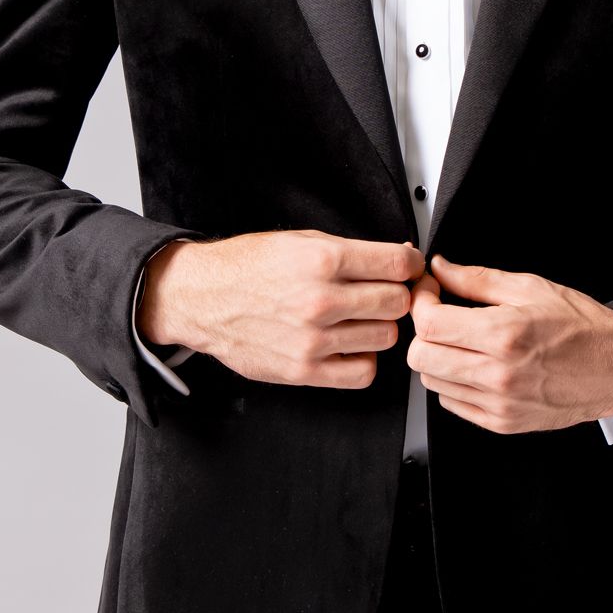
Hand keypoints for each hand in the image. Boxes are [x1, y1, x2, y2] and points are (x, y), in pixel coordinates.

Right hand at [138, 230, 424, 389]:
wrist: (202, 298)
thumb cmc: (247, 266)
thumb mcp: (299, 240)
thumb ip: (351, 251)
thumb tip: (400, 258)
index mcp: (321, 260)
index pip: (397, 264)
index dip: (410, 264)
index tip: (408, 268)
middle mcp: (320, 300)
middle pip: (397, 302)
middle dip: (396, 294)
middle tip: (383, 291)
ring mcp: (313, 339)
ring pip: (386, 337)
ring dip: (378, 326)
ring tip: (358, 317)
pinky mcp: (304, 370)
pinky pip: (363, 372)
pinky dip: (364, 358)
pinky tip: (349, 344)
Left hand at [407, 254, 612, 434]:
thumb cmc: (584, 327)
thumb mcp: (531, 288)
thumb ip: (477, 279)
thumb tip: (442, 268)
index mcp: (504, 335)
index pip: (429, 324)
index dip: (421, 302)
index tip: (430, 291)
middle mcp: (498, 374)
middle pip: (421, 357)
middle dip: (423, 331)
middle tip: (441, 314)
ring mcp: (499, 404)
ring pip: (432, 382)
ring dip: (437, 357)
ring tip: (462, 340)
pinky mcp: (503, 423)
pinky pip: (452, 404)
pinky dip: (454, 382)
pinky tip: (475, 365)